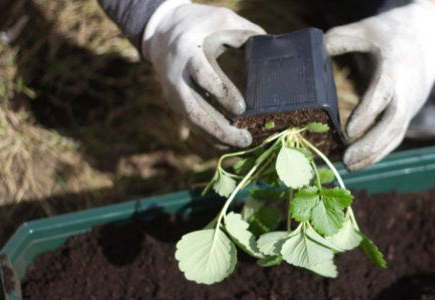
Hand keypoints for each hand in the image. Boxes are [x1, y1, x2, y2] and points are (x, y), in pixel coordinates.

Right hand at [142, 0, 264, 146]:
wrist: (162, 31)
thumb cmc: (200, 25)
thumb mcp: (221, 19)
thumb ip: (246, 33)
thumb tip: (272, 50)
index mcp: (188, 50)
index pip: (203, 75)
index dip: (222, 92)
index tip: (242, 108)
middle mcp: (177, 75)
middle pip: (194, 109)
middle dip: (219, 128)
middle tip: (246, 139)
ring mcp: (174, 92)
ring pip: (193, 122)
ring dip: (217, 137)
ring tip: (242, 145)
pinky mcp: (176, 102)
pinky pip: (193, 123)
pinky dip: (211, 135)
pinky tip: (229, 144)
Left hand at [324, 0, 434, 170]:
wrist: (428, 37)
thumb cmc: (390, 33)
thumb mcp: (365, 29)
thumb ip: (338, 40)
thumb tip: (314, 54)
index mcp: (394, 68)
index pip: (383, 94)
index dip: (367, 113)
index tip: (348, 131)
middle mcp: (406, 91)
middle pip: (393, 123)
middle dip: (370, 144)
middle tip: (346, 159)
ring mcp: (410, 105)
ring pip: (396, 135)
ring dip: (373, 154)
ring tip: (348, 167)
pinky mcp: (408, 113)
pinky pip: (396, 137)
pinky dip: (379, 152)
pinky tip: (359, 163)